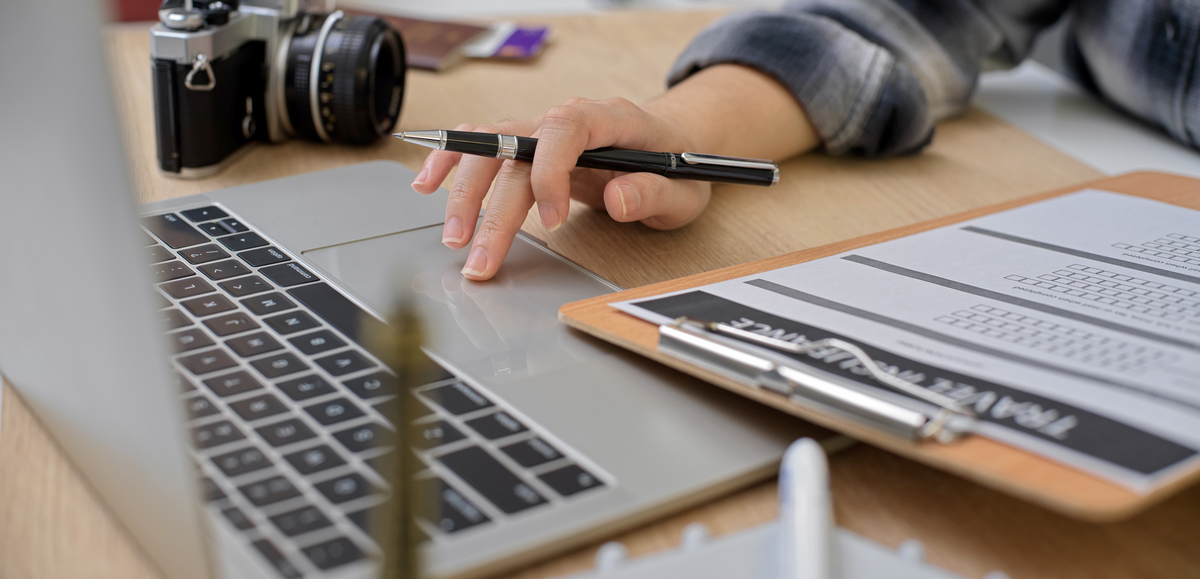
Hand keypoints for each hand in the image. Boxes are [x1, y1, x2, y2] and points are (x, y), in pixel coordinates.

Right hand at [410, 97, 711, 280]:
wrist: (671, 146)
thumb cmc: (677, 167)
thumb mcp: (683, 189)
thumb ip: (653, 192)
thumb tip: (619, 198)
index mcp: (610, 119)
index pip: (566, 128)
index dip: (551, 171)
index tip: (552, 220)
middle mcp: (568, 120)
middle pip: (517, 151)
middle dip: (495, 207)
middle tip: (481, 257)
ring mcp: (543, 134)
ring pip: (490, 149)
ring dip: (465, 193)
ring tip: (454, 238)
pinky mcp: (529, 151)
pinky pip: (482, 145)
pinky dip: (452, 162)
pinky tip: (428, 184)